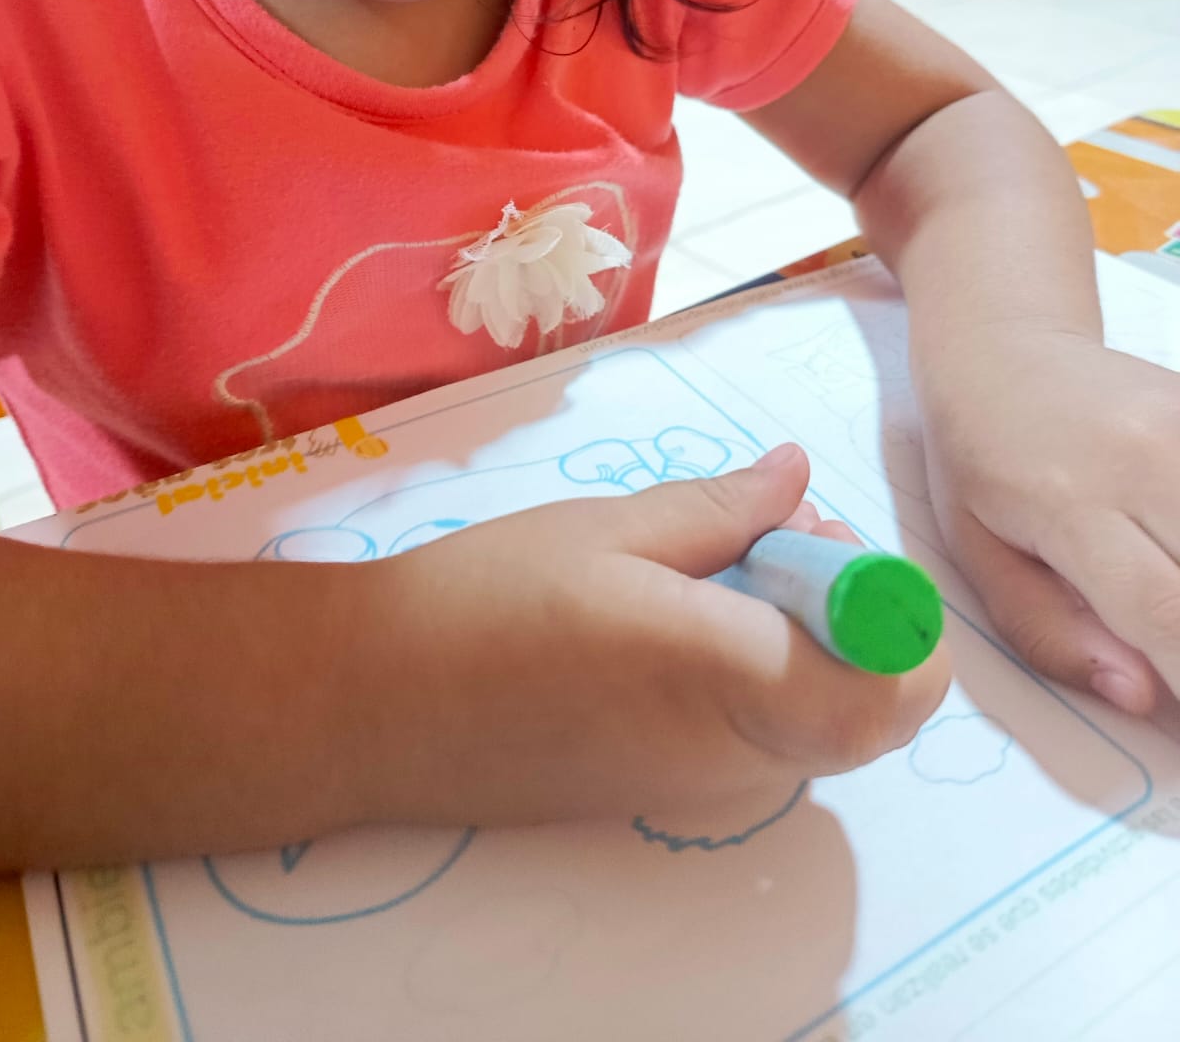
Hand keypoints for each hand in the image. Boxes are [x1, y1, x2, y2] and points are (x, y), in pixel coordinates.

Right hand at [359, 445, 949, 828]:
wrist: (374, 707)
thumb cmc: (484, 599)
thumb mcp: (605, 529)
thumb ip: (721, 509)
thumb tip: (800, 472)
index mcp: (722, 674)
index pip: (887, 688)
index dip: (896, 616)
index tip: (828, 542)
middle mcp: (734, 753)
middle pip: (867, 702)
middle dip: (851, 609)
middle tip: (774, 533)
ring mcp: (706, 789)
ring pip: (819, 718)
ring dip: (806, 638)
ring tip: (715, 566)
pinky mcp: (674, 797)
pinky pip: (765, 736)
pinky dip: (762, 673)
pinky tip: (681, 618)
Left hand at [919, 333, 1179, 714]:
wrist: (1000, 349)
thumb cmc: (978, 458)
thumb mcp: (976, 550)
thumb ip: (1049, 630)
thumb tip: (1142, 696)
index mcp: (1069, 502)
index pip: (1163, 612)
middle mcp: (1142, 457)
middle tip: (1175, 663)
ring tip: (1167, 611)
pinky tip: (1173, 552)